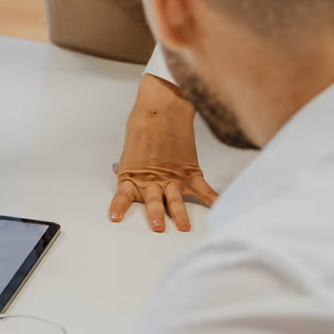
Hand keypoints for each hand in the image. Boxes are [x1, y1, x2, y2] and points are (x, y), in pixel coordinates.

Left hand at [109, 72, 217, 231]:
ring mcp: (173, 177)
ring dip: (180, 214)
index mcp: (134, 174)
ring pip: (176, 200)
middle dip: (156, 214)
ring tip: (184, 227)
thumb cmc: (142, 124)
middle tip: (158, 227)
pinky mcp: (190, 172)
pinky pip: (203, 190)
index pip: (123, 195)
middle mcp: (153, 179)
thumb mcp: (130, 149)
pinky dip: (212, 201)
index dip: (119, 207)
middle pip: (154, 202)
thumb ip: (129, 166)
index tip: (115, 218)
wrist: (162, 107)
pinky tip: (218, 210)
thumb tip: (120, 172)